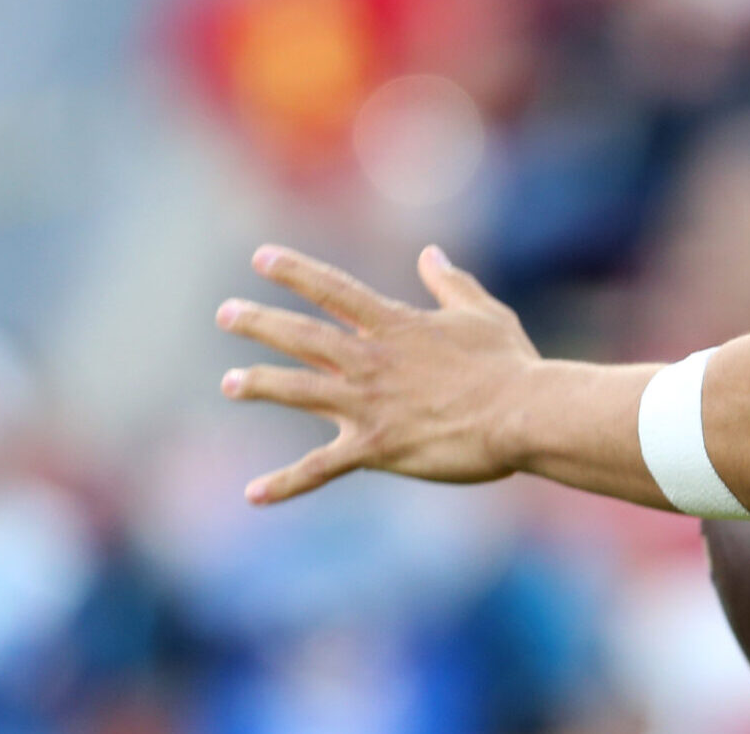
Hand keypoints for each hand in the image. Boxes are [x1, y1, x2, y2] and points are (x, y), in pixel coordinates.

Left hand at [218, 244, 539, 505]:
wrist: (523, 414)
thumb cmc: (509, 364)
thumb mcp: (483, 313)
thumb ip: (450, 283)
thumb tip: (430, 254)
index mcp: (395, 326)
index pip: (334, 291)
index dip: (295, 272)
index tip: (261, 257)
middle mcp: (371, 361)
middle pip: (302, 336)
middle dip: (259, 322)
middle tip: (226, 313)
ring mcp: (368, 405)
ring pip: (298, 391)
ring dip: (260, 385)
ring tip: (230, 382)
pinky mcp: (374, 448)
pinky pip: (319, 468)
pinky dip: (284, 484)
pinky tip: (252, 494)